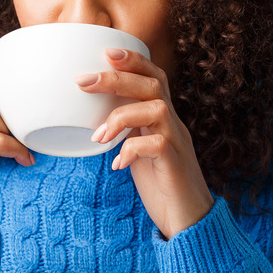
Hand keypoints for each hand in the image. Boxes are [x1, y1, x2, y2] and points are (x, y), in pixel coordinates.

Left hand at [77, 49, 213, 238]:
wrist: (189, 221)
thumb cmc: (161, 184)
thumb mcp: (139, 149)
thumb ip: (126, 131)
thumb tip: (92, 117)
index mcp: (164, 118)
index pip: (154, 77)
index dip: (134, 60)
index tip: (106, 51)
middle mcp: (174, 124)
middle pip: (153, 84)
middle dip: (117, 77)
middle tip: (83, 81)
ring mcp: (178, 143)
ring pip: (157, 108)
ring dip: (121, 116)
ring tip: (98, 137)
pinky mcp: (176, 165)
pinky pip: (157, 145)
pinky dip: (132, 149)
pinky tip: (117, 163)